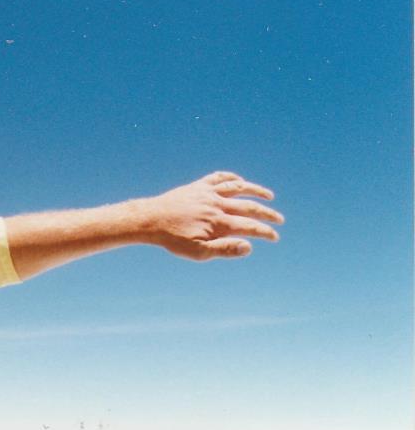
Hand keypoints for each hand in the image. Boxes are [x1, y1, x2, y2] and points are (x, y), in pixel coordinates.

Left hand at [142, 172, 282, 259]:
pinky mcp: (198, 186)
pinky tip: (239, 182)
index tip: (275, 237)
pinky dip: (232, 178)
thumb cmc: (172, 239)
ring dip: (256, 191)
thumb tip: (249, 247)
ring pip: (239, 188)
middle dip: (267, 214)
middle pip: (250, 206)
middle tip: (280, 220)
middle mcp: (218, 204)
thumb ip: (224, 249)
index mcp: (219, 222)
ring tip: (269, 196)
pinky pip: (219, 178)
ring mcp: (209, 193)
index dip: (265, 232)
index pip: (250, 226)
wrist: (150, 219)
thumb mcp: (197, 252)